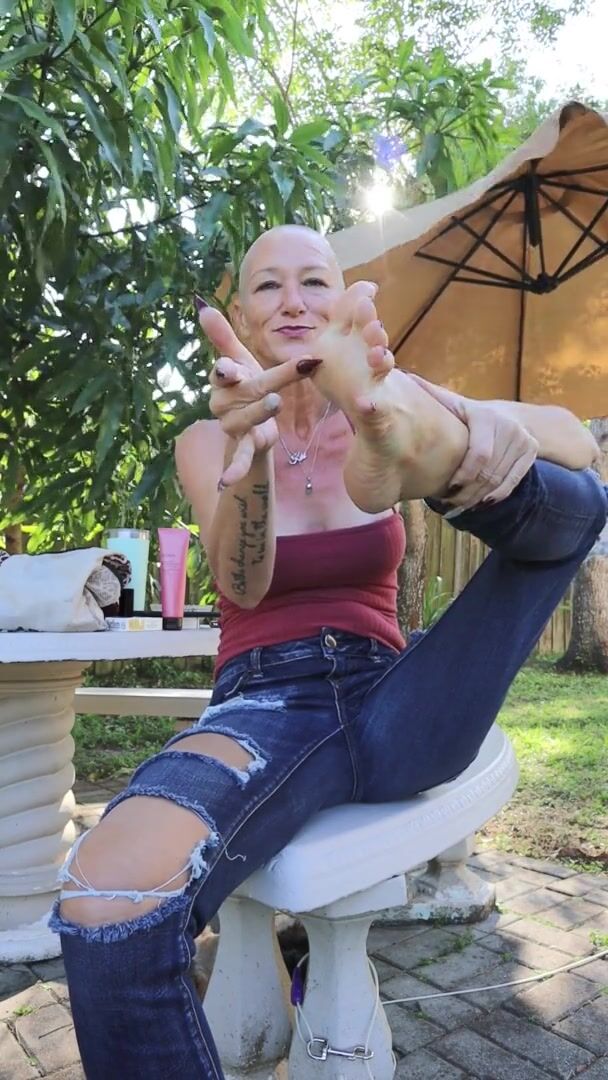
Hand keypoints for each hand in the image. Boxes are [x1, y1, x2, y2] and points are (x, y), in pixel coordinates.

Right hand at [197, 304, 321, 485]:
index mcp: (225, 379)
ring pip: (247, 418)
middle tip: (272, 384)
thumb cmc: (245, 386)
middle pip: (247, 390)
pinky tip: (225, 482)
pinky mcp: (245, 443)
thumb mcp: (239, 360)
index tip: (229, 366)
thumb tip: (201, 304)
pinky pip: (240, 458)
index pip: (225, 370)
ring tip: (275, 403)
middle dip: (262, 385)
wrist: (251, 423)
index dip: (226, 369)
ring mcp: (233, 424)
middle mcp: (223, 401)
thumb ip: (223, 336)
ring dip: (259, 412)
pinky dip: (234, 470)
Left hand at [409, 375, 538, 508]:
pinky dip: (494, 497)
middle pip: (488, 472)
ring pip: (498, 481)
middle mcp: (510, 427)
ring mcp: (524, 441)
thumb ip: (432, 396)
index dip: (463, 476)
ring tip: (457, 508)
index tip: (445, 490)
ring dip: (477, 498)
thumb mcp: (454, 405)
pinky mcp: (531, 452)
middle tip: (447, 504)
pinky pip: (512, 483)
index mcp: (487, 416)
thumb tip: (405, 378)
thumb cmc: (471, 415)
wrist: (510, 416)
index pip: (479, 455)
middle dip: (466, 492)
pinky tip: (477, 505)